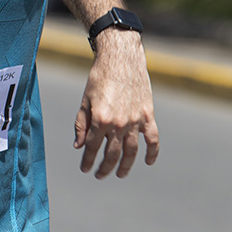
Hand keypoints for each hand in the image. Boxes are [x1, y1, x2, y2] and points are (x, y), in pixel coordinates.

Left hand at [73, 30, 158, 178]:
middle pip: (112, 154)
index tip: (84, 169)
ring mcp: (135, 120)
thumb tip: (79, 146)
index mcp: (100, 119)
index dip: (88, 161)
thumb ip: (81, 124)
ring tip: (120, 174)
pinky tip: (147, 162)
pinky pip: (152, 139)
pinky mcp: (147, 114)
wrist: (121, 57)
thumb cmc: (99, 77)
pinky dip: (152, 152)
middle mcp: (118, 123)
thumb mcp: (85, 100)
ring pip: (131, 151)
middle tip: (99, 175)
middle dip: (104, 167)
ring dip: (125, 166)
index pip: (93, 148)